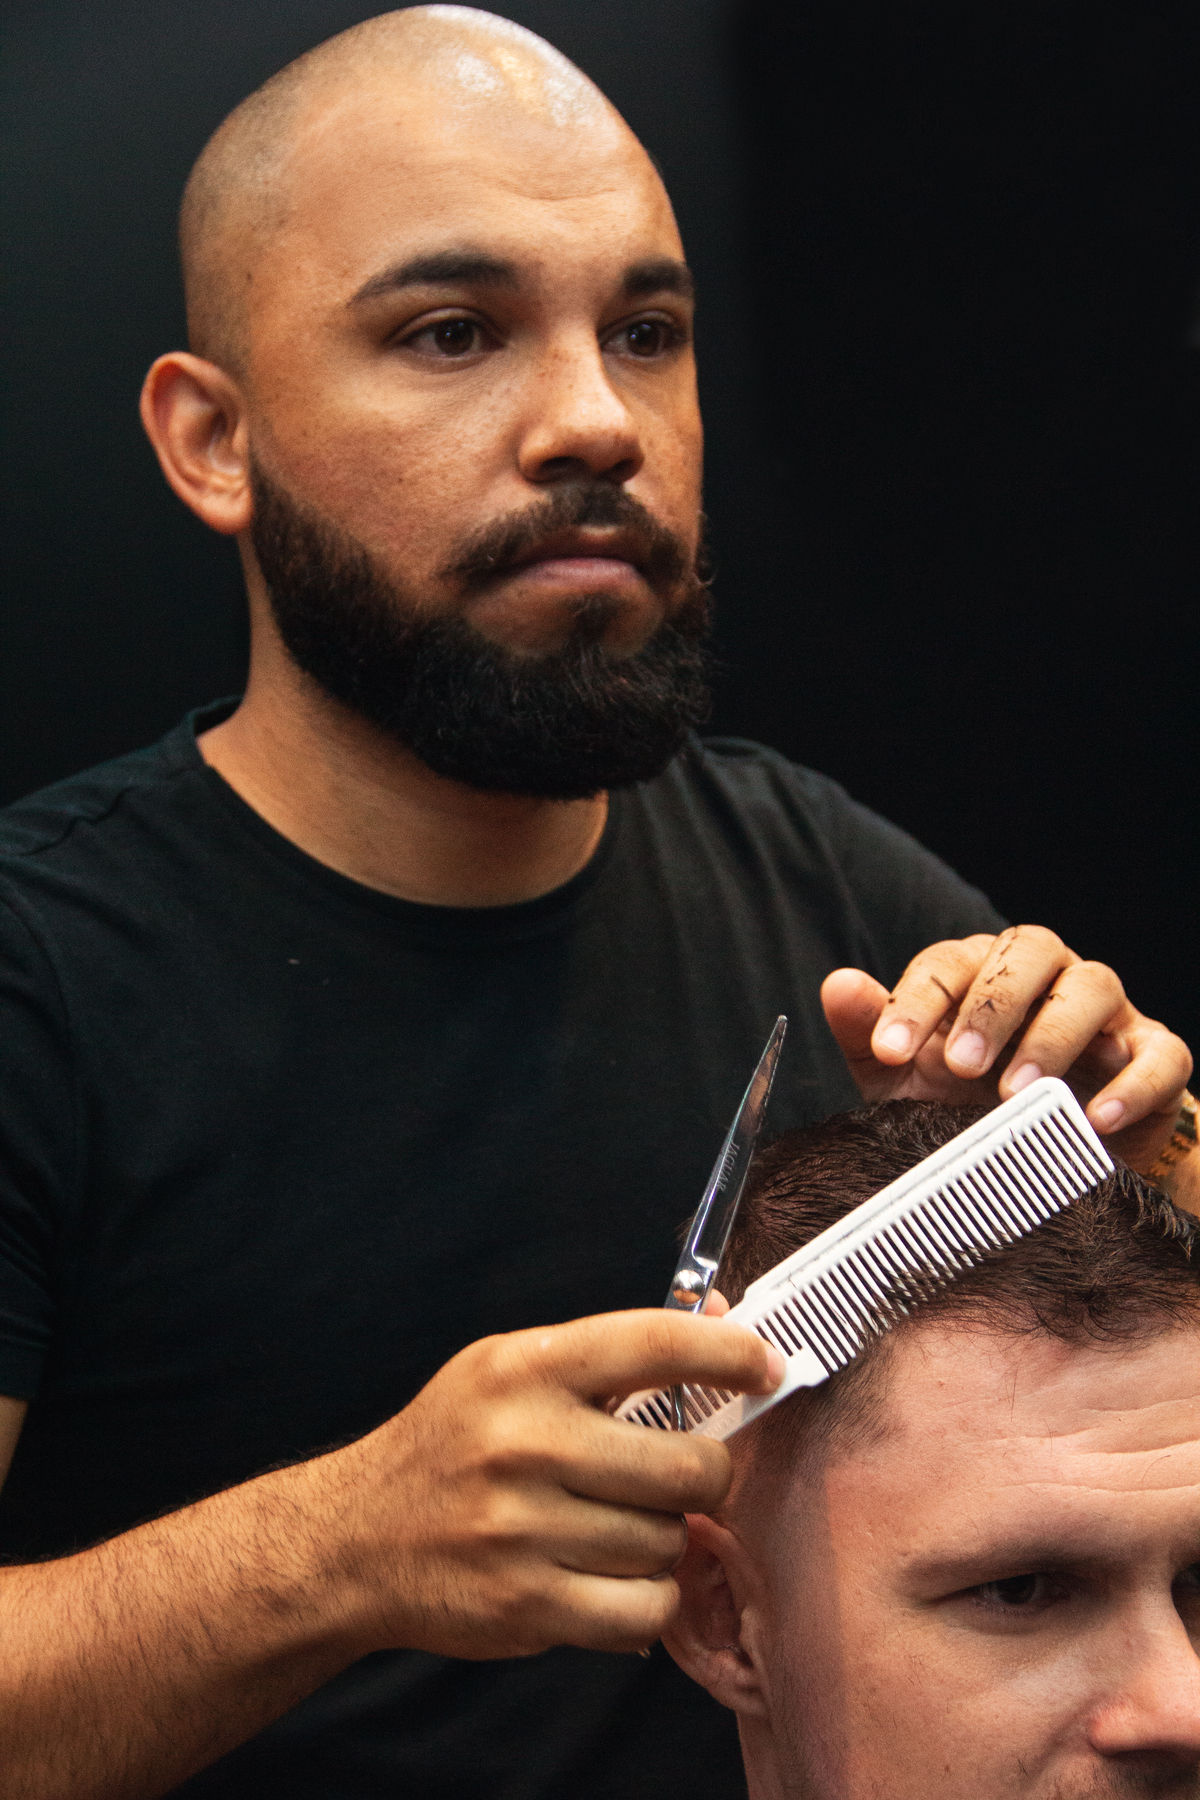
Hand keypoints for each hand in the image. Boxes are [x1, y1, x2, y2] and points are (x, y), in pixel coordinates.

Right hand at [318, 1309, 781, 1661]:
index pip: (654, 1343)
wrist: (355, 1538)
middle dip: (705, 1474)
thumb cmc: (452, 1444)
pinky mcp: (527, 1604)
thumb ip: (608, 1354)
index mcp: (526, 1368)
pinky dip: (646, 1600)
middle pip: (686, 1464)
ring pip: (668, 1540)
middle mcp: (525, 1442)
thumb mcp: (511, 1369)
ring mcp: (524, 1528)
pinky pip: (643, 1609)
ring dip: (662, 1539)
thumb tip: (722, 1322)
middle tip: (684, 1474)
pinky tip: (615, 1579)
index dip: (729, 1353)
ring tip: (619, 1526)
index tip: (767, 1364)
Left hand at [821, 925, 1191, 1173]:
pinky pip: (1159, 1054)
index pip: (950, 962)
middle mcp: (1049, 976)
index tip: (889, 1050)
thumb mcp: (910, 1080)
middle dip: (990, 1007)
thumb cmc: (970, 1107)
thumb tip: (837, 984)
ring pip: (1094, 987)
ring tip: (1017, 1094)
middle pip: (1029, 952)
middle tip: (959, 1066)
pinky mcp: (1156, 1056)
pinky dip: (1134, 1084)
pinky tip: (1096, 1121)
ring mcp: (1109, 1013)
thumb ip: (873, 1035)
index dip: (918, 1001)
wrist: (1054, 1164)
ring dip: (1053, 1036)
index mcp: (984, 971)